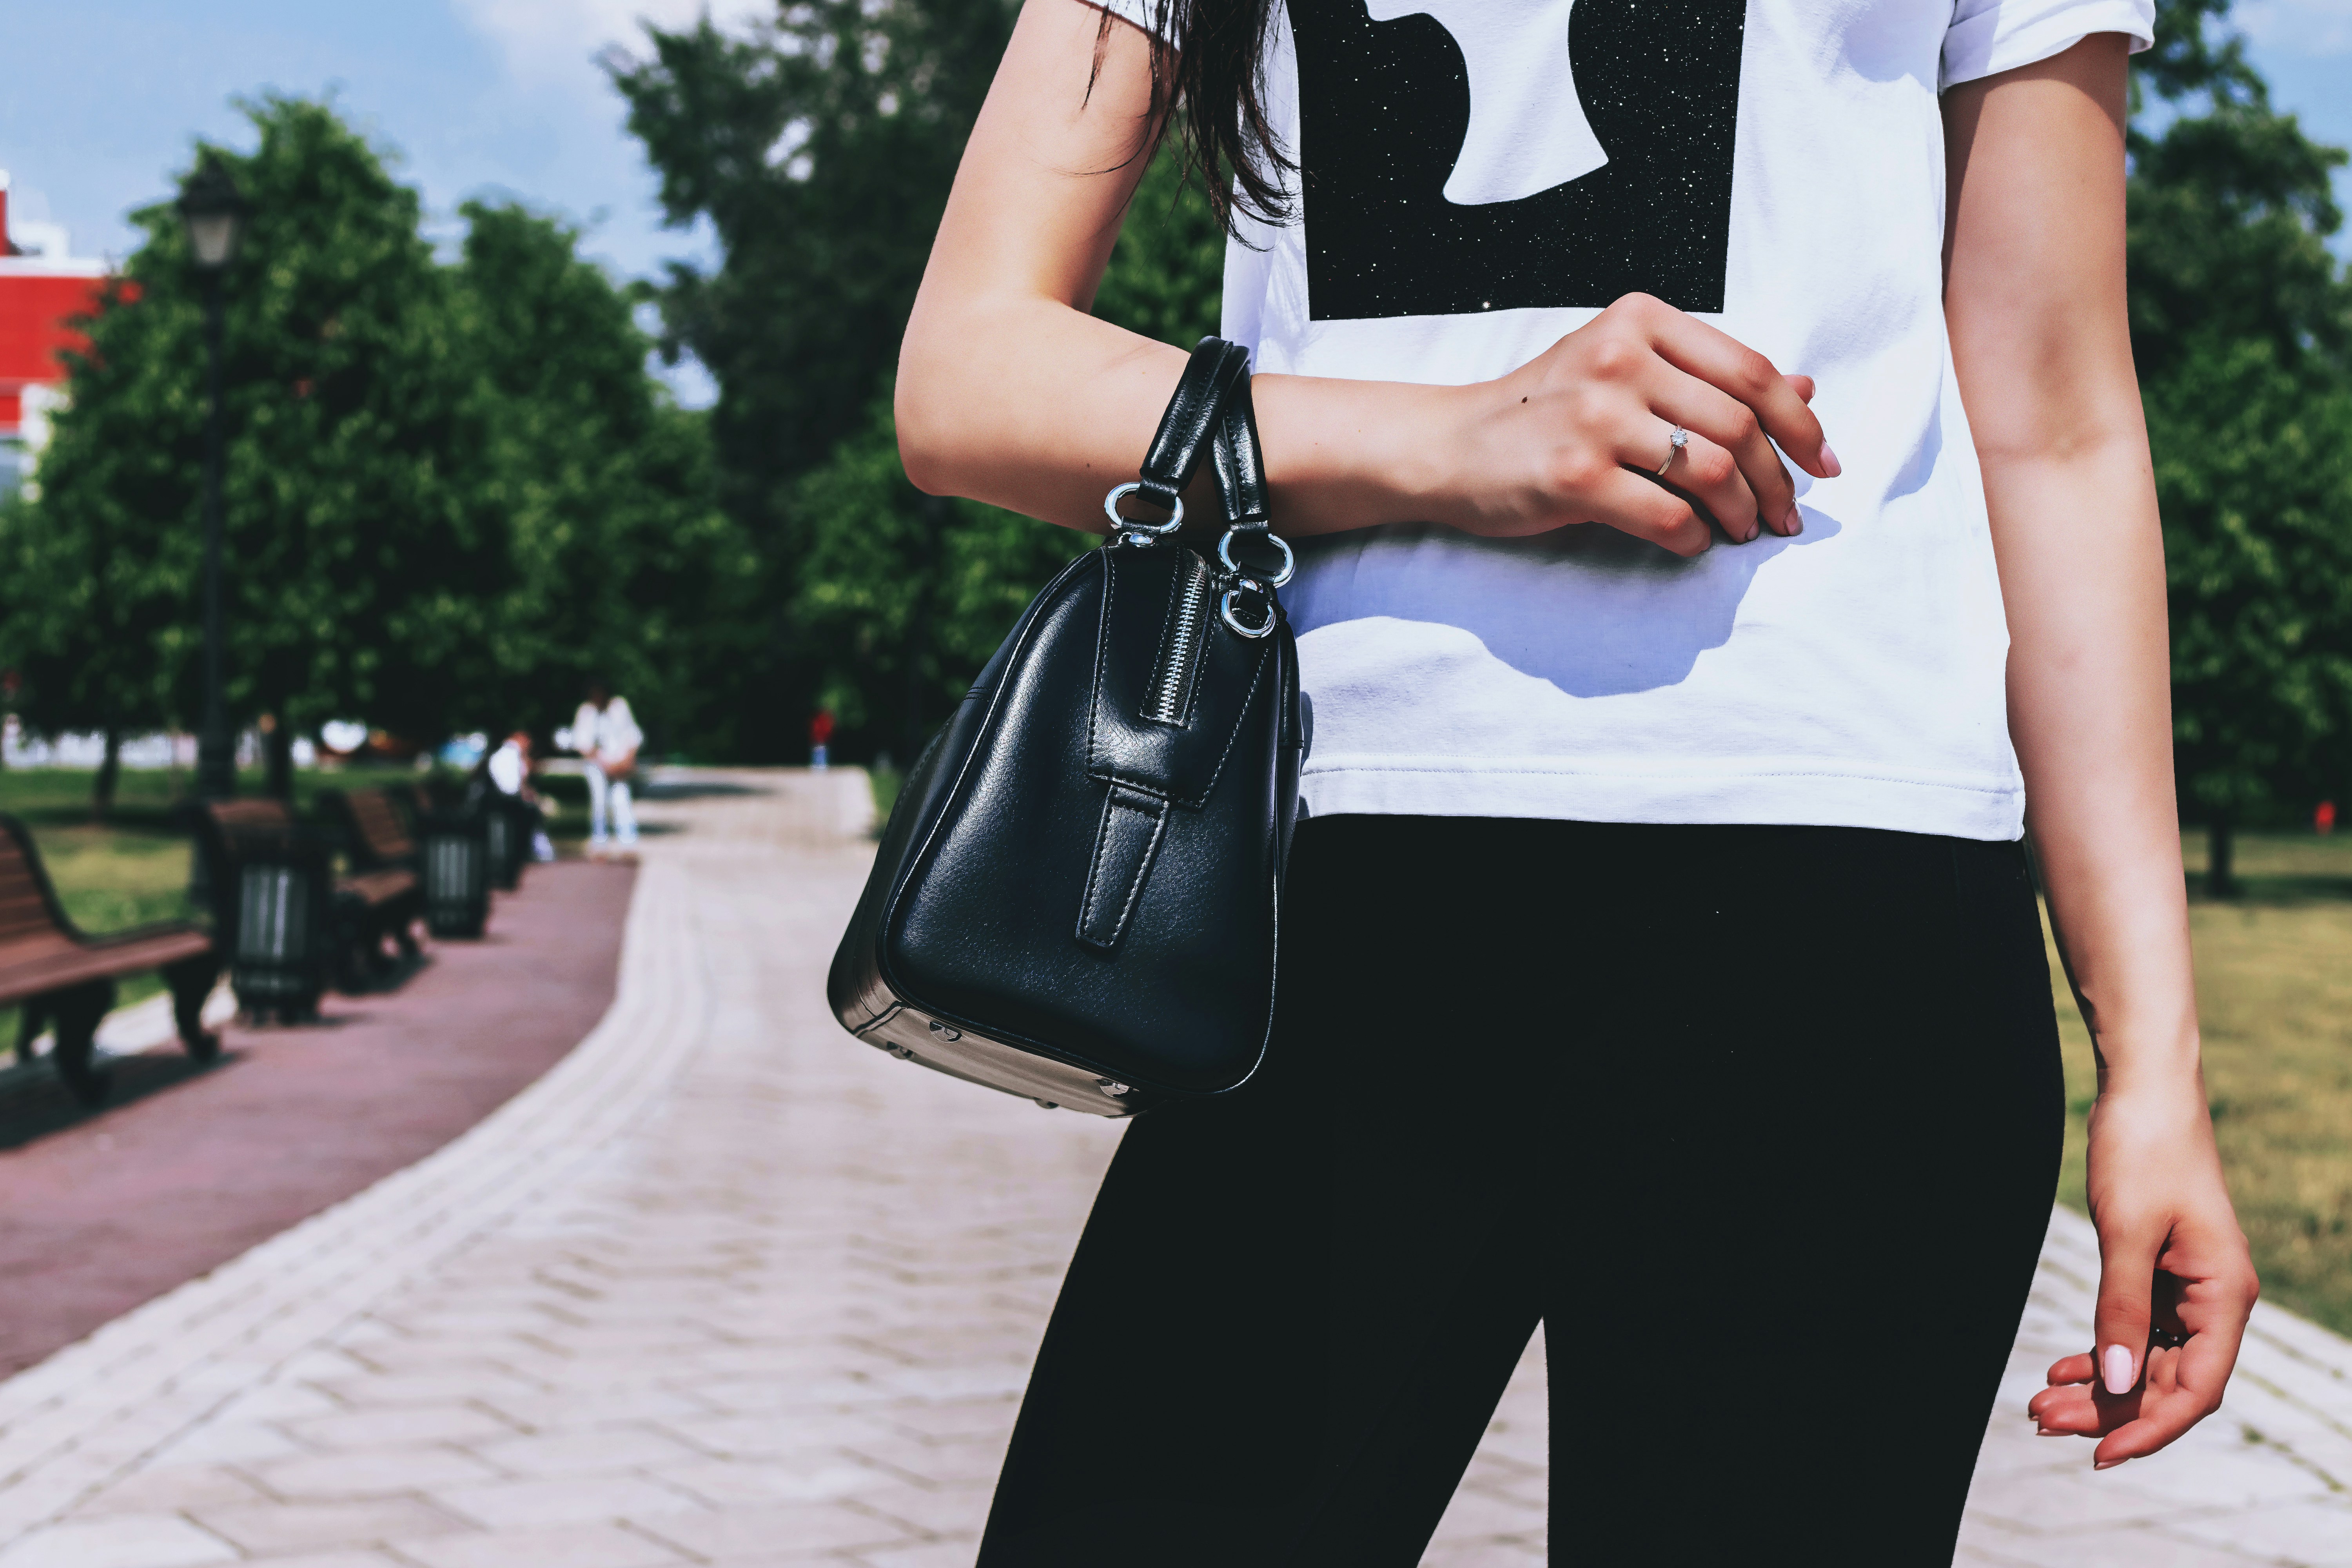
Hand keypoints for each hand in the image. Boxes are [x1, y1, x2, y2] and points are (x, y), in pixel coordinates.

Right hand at [1435, 292, 1839, 555]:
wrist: (1452, 446)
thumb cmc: (1545, 411)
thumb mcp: (1626, 372)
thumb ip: (1708, 377)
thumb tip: (1805, 388)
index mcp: (1640, 320)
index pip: (1750, 370)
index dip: (1799, 423)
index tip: (1822, 464)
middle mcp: (1620, 358)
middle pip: (1738, 424)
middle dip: (1776, 480)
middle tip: (1784, 518)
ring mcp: (1595, 416)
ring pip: (1711, 470)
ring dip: (1741, 513)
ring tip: (1744, 532)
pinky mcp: (1573, 474)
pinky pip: (1668, 515)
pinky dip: (1694, 539)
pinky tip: (1692, 544)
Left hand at [2027, 1082, 2257, 1466]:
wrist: (2144, 1094)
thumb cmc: (2144, 1152)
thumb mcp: (2126, 1232)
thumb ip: (2120, 1307)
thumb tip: (2116, 1383)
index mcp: (2224, 1296)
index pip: (2195, 1388)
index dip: (2150, 1428)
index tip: (2099, 1454)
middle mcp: (2214, 1302)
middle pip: (2165, 1381)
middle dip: (2108, 1410)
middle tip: (2041, 1424)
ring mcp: (2187, 1291)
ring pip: (2146, 1361)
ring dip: (2098, 1388)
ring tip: (2039, 1406)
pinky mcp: (2159, 1275)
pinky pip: (2135, 1332)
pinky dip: (2100, 1353)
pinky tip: (2061, 1370)